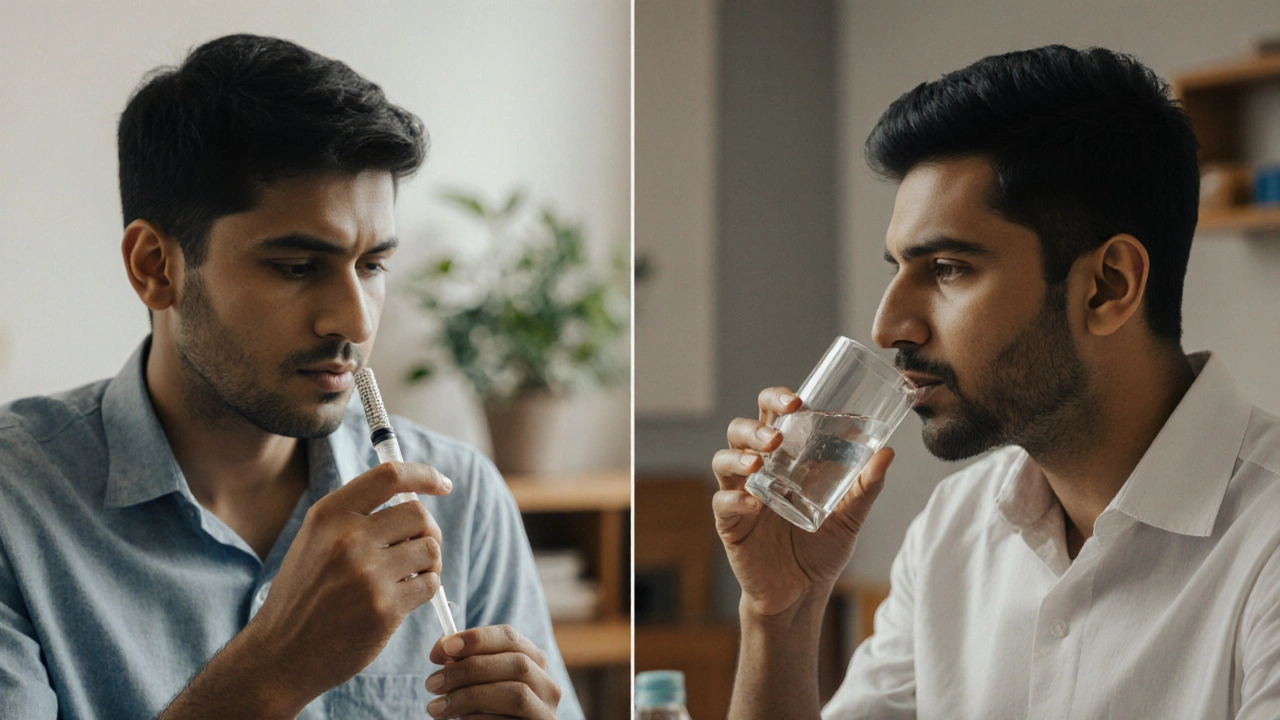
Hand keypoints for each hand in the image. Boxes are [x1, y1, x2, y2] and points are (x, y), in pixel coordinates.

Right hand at [243, 462, 452, 705]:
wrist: (280, 654)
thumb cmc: (304, 594)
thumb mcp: (314, 540)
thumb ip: (356, 515)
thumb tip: (413, 494)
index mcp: (329, 515)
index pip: (390, 476)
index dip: (424, 475)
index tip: (443, 483)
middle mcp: (348, 538)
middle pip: (418, 514)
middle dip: (427, 530)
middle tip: (418, 547)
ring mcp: (367, 575)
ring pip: (429, 549)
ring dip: (428, 562)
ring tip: (409, 575)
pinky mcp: (384, 609)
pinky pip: (429, 584)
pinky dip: (425, 589)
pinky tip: (402, 598)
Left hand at [424, 625, 561, 719]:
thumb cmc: (487, 709)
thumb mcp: (479, 682)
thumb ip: (466, 662)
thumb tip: (442, 649)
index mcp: (533, 661)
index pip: (510, 637)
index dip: (477, 638)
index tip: (445, 648)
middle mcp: (547, 684)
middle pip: (516, 663)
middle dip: (469, 670)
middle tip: (432, 683)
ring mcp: (545, 711)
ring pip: (515, 693)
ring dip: (468, 697)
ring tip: (436, 708)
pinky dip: (477, 719)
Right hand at [712, 387, 894, 616]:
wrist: (803, 594)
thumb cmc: (822, 548)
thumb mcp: (850, 516)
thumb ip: (866, 486)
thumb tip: (887, 452)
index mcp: (783, 458)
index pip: (770, 416)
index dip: (776, 400)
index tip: (796, 401)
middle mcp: (757, 470)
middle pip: (740, 431)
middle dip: (755, 428)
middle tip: (776, 437)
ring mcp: (740, 495)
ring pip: (723, 460)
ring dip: (739, 456)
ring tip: (761, 462)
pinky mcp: (730, 524)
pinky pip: (723, 503)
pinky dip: (734, 499)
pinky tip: (753, 503)